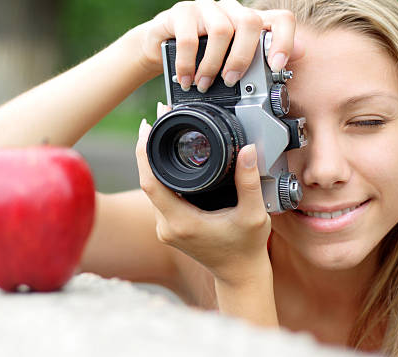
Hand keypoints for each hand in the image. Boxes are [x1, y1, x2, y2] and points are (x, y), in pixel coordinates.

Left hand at [135, 103, 271, 285]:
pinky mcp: (169, 229)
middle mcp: (167, 227)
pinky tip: (167, 161)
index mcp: (182, 223)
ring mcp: (166, 229)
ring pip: (152, 190)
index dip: (143, 153)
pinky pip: (159, 197)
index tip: (147, 128)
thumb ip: (249, 182)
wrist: (240, 275)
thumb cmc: (247, 248)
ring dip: (152, 164)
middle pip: (147, 182)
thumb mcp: (254, 214)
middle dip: (147, 151)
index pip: (151, 182)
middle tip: (154, 122)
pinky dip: (161, 177)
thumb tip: (247, 150)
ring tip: (159, 136)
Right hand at [137, 0, 303, 91]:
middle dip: (243, 58)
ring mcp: (207, 8)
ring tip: (204, 85)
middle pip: (250, 22)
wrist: (161, 47)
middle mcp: (232, 10)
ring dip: (213, 65)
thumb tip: (301, 53)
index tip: (276, 66)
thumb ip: (263, 60)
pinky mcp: (182, 12)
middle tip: (231, 82)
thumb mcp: (232, 61)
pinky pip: (189, 38)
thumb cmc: (202, 55)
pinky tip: (187, 80)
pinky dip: (188, 65)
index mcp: (250, 22)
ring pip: (222, 30)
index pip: (280, 19)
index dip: (284, 41)